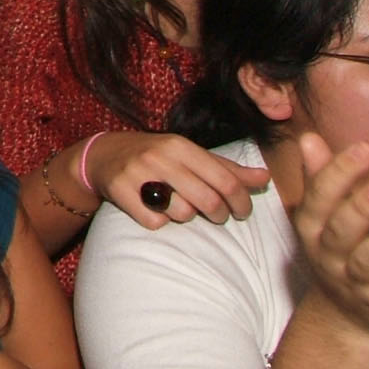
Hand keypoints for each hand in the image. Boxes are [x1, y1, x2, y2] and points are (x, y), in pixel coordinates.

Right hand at [80, 129, 271, 228]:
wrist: (104, 154)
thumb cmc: (157, 156)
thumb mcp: (189, 156)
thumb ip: (227, 169)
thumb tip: (265, 178)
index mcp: (180, 146)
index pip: (224, 179)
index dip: (241, 201)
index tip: (243, 212)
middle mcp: (159, 157)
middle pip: (206, 200)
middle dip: (219, 214)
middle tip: (218, 216)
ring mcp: (138, 174)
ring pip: (181, 213)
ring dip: (186, 216)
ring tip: (180, 207)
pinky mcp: (121, 191)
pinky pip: (154, 221)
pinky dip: (158, 221)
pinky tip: (154, 210)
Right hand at [290, 133, 368, 339]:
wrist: (346, 322)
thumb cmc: (339, 254)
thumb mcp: (325, 219)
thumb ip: (320, 179)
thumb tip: (309, 137)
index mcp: (314, 231)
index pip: (321, 200)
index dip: (339, 174)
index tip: (366, 148)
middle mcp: (330, 258)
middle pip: (341, 232)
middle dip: (361, 208)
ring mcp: (358, 286)